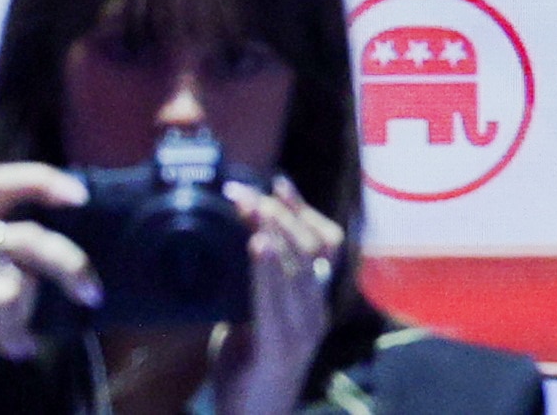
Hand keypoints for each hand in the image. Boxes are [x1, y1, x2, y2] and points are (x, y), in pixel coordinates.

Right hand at [0, 165, 96, 359]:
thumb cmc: (2, 289)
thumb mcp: (26, 259)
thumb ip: (45, 242)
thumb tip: (83, 212)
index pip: (4, 183)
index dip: (41, 182)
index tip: (83, 198)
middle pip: (28, 238)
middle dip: (68, 265)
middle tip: (93, 294)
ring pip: (17, 278)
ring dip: (32, 300)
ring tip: (29, 315)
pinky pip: (1, 299)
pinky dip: (16, 323)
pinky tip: (19, 340)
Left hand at [206, 178, 344, 414]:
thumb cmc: (248, 375)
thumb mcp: (252, 322)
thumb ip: (254, 290)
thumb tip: (233, 248)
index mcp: (314, 302)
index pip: (323, 244)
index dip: (304, 210)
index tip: (279, 181)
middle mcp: (316, 311)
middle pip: (311, 247)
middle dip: (280, 213)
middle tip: (247, 192)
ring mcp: (301, 329)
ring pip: (298, 266)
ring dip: (273, 231)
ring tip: (252, 207)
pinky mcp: (278, 346)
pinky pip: (275, 299)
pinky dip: (266, 267)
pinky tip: (255, 245)